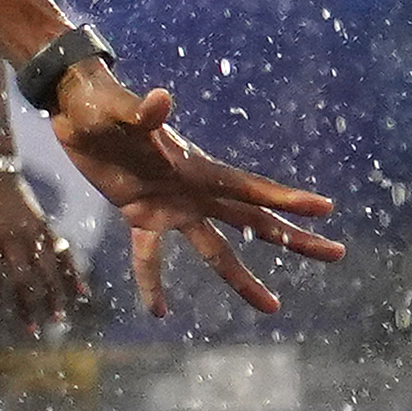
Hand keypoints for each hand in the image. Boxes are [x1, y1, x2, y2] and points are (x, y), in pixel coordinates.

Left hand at [0, 164, 87, 325]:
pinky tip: (81, 289)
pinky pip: (62, 249)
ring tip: (58, 315)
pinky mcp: (45, 225)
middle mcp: (13, 238)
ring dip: (53, 293)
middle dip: (28, 303)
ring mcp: (32, 232)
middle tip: (32, 329)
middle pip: (23, 276)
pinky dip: (72, 269)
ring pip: (46, 267)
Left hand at [42, 66, 343, 315]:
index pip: (250, 189)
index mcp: (196, 167)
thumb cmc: (99, 104)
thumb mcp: (118, 110)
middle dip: (295, 239)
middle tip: (337, 254)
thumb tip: (160, 99)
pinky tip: (160, 311)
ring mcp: (172, 206)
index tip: (325, 209)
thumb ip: (143, 112)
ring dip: (242, 278)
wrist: (75, 108)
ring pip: (216, 250)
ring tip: (273, 306)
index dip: (286, 199)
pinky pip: (151, 257)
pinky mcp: (141, 216)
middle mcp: (194, 191)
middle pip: (253, 222)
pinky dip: (153, 282)